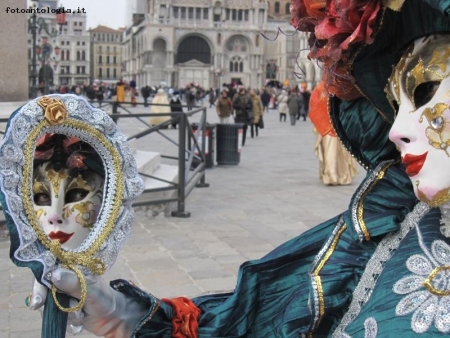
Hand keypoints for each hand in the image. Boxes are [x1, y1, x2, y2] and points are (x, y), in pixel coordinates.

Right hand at [29, 269, 147, 337]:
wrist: (115, 317)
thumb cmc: (105, 298)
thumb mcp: (91, 289)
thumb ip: (74, 282)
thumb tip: (54, 274)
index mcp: (72, 271)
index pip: (49, 273)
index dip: (39, 286)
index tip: (38, 302)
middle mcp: (65, 282)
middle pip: (45, 291)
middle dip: (50, 304)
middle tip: (47, 312)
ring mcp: (64, 297)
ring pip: (51, 307)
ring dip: (65, 315)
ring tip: (81, 316)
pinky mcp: (65, 311)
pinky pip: (57, 318)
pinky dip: (68, 323)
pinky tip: (80, 325)